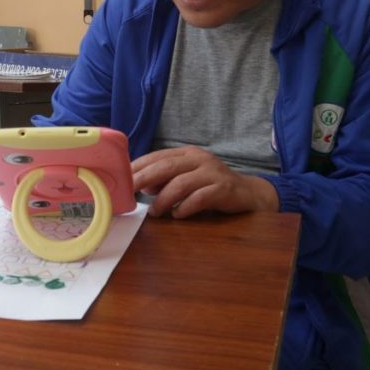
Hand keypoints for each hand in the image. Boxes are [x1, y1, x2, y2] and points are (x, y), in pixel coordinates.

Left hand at [131, 146, 277, 218]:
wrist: (248, 193)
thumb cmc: (210, 186)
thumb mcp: (187, 179)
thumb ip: (165, 180)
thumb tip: (141, 186)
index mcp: (187, 154)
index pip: (157, 157)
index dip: (138, 167)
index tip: (121, 178)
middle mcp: (199, 159)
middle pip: (166, 167)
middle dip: (145, 179)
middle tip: (130, 192)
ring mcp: (213, 173)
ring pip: (181, 183)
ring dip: (164, 199)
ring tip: (154, 212)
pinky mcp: (224, 189)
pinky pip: (200, 198)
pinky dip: (186, 207)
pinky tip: (178, 215)